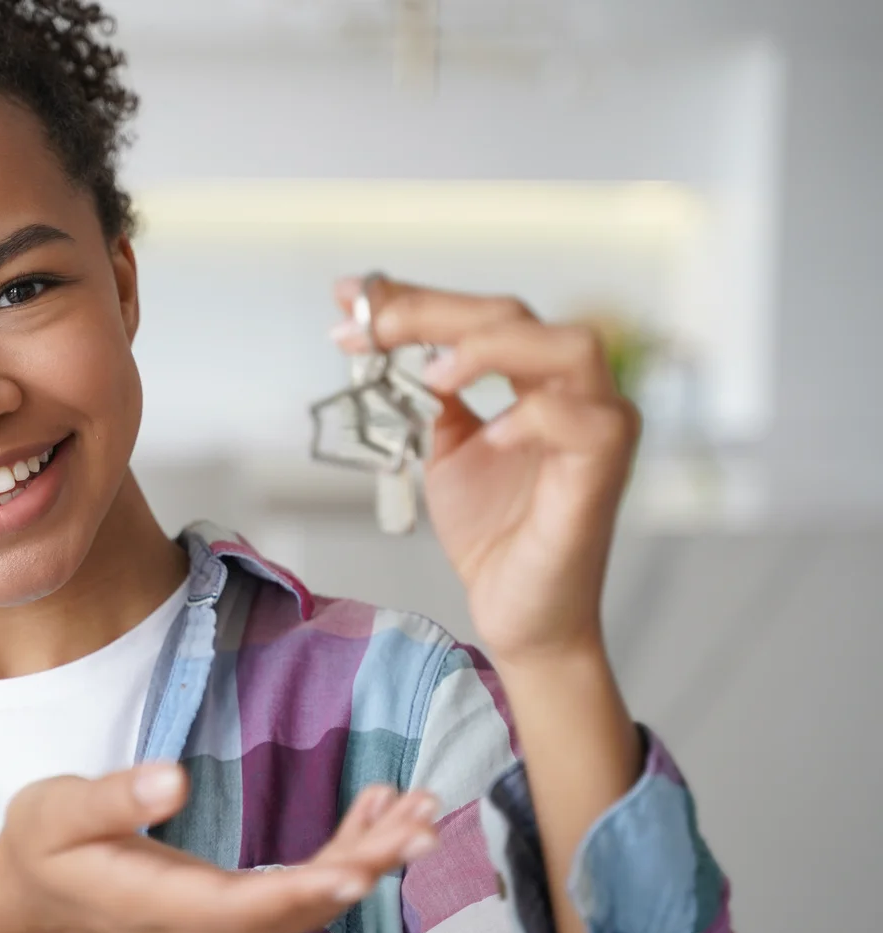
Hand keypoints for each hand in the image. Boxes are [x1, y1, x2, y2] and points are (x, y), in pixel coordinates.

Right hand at [0, 763, 437, 932]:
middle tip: (421, 825)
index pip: (239, 907)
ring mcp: (219, 927)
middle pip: (293, 910)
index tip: (359, 870)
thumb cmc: (46, 845)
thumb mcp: (57, 810)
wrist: (38, 896)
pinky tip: (374, 811)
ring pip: (307, 904)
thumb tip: (171, 779)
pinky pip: (297, 890)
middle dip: (361, 868)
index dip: (303, 890)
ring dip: (366, 859)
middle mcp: (198, 930)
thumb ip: (112, 798)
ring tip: (420, 811)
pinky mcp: (231, 911)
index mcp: (154, 907)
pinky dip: (341, 853)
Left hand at [334, 277, 639, 661]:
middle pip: (515, 316)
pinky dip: (534, 416)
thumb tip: (368, 331)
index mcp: (538, 379)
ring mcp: (600, 427)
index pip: (482, 315)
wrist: (517, 612)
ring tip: (432, 376)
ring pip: (568, 346)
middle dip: (434, 314)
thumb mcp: (443, 448)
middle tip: (372, 329)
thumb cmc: (492, 532)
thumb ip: (425, 393)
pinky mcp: (605, 472)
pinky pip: (586, 421)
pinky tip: (491, 435)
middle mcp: (577, 391)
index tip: (352, 296)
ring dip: (490, 348)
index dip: (417, 300)